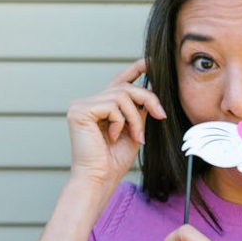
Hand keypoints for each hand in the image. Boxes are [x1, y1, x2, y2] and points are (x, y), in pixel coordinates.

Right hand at [67, 59, 165, 192]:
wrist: (100, 179)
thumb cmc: (114, 160)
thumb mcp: (135, 129)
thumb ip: (139, 109)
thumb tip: (152, 88)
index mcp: (102, 106)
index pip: (120, 81)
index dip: (136, 69)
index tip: (152, 62)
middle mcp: (89, 102)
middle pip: (126, 87)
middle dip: (148, 99)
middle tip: (162, 116)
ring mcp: (82, 105)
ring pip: (122, 96)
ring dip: (135, 118)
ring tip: (135, 137)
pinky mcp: (79, 110)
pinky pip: (112, 106)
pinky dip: (120, 122)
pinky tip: (113, 137)